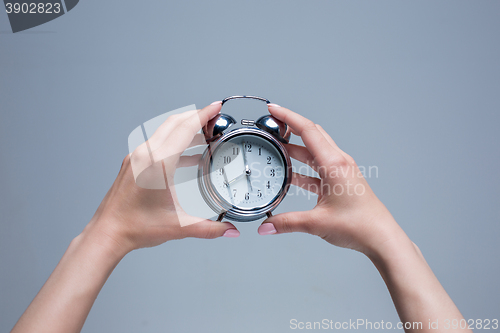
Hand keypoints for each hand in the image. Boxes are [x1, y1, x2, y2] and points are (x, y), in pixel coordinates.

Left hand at [85, 102, 239, 255]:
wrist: (108, 232)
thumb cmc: (136, 227)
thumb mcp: (180, 227)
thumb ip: (210, 229)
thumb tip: (230, 231)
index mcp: (158, 164)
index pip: (185, 129)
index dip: (203, 115)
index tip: (216, 106)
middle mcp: (145, 155)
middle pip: (174, 123)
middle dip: (196, 116)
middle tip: (215, 118)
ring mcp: (137, 157)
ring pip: (164, 132)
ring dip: (185, 129)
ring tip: (205, 136)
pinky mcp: (132, 163)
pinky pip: (157, 144)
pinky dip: (175, 143)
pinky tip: (188, 157)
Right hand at [258, 104, 403, 255]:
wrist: (380, 237)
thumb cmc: (359, 225)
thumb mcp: (317, 223)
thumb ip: (287, 223)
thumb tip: (266, 226)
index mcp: (334, 164)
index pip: (307, 131)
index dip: (288, 117)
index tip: (273, 109)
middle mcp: (338, 162)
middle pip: (312, 135)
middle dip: (290, 127)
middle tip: (272, 125)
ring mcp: (340, 171)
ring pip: (314, 151)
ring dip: (295, 148)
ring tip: (276, 148)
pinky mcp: (340, 181)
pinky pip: (317, 167)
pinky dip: (302, 167)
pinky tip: (289, 174)